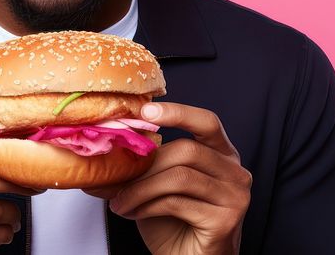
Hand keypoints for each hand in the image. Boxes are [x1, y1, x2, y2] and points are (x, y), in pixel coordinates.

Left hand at [85, 102, 251, 254]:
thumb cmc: (174, 222)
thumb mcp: (154, 184)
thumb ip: (138, 163)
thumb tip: (98, 146)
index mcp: (222, 154)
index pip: (207, 121)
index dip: (178, 112)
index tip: (146, 112)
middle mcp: (236, 172)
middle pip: (187, 150)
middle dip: (146, 164)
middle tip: (117, 178)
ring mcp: (235, 196)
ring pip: (179, 177)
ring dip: (140, 188)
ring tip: (120, 202)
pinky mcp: (226, 220)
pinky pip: (177, 202)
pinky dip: (147, 205)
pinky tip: (133, 213)